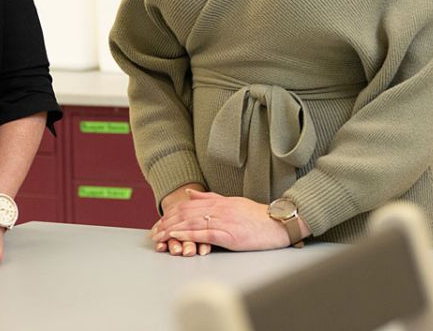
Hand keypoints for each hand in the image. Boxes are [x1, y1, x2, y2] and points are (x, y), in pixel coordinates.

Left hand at [150, 190, 310, 251]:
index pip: (187, 206)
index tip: (159, 222)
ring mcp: (223, 221)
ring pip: (191, 224)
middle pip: (185, 214)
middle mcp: (218, 209)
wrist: (278, 223)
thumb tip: (190, 194)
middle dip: (167, 223)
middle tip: (154, 232)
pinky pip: (204, 234)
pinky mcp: (229, 235)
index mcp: (218, 202)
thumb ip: (210, 198)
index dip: (171, 213)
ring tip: (159, 236)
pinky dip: (188, 236)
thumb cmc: (257, 216)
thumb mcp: (232, 202)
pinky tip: (178, 238)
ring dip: (173, 230)